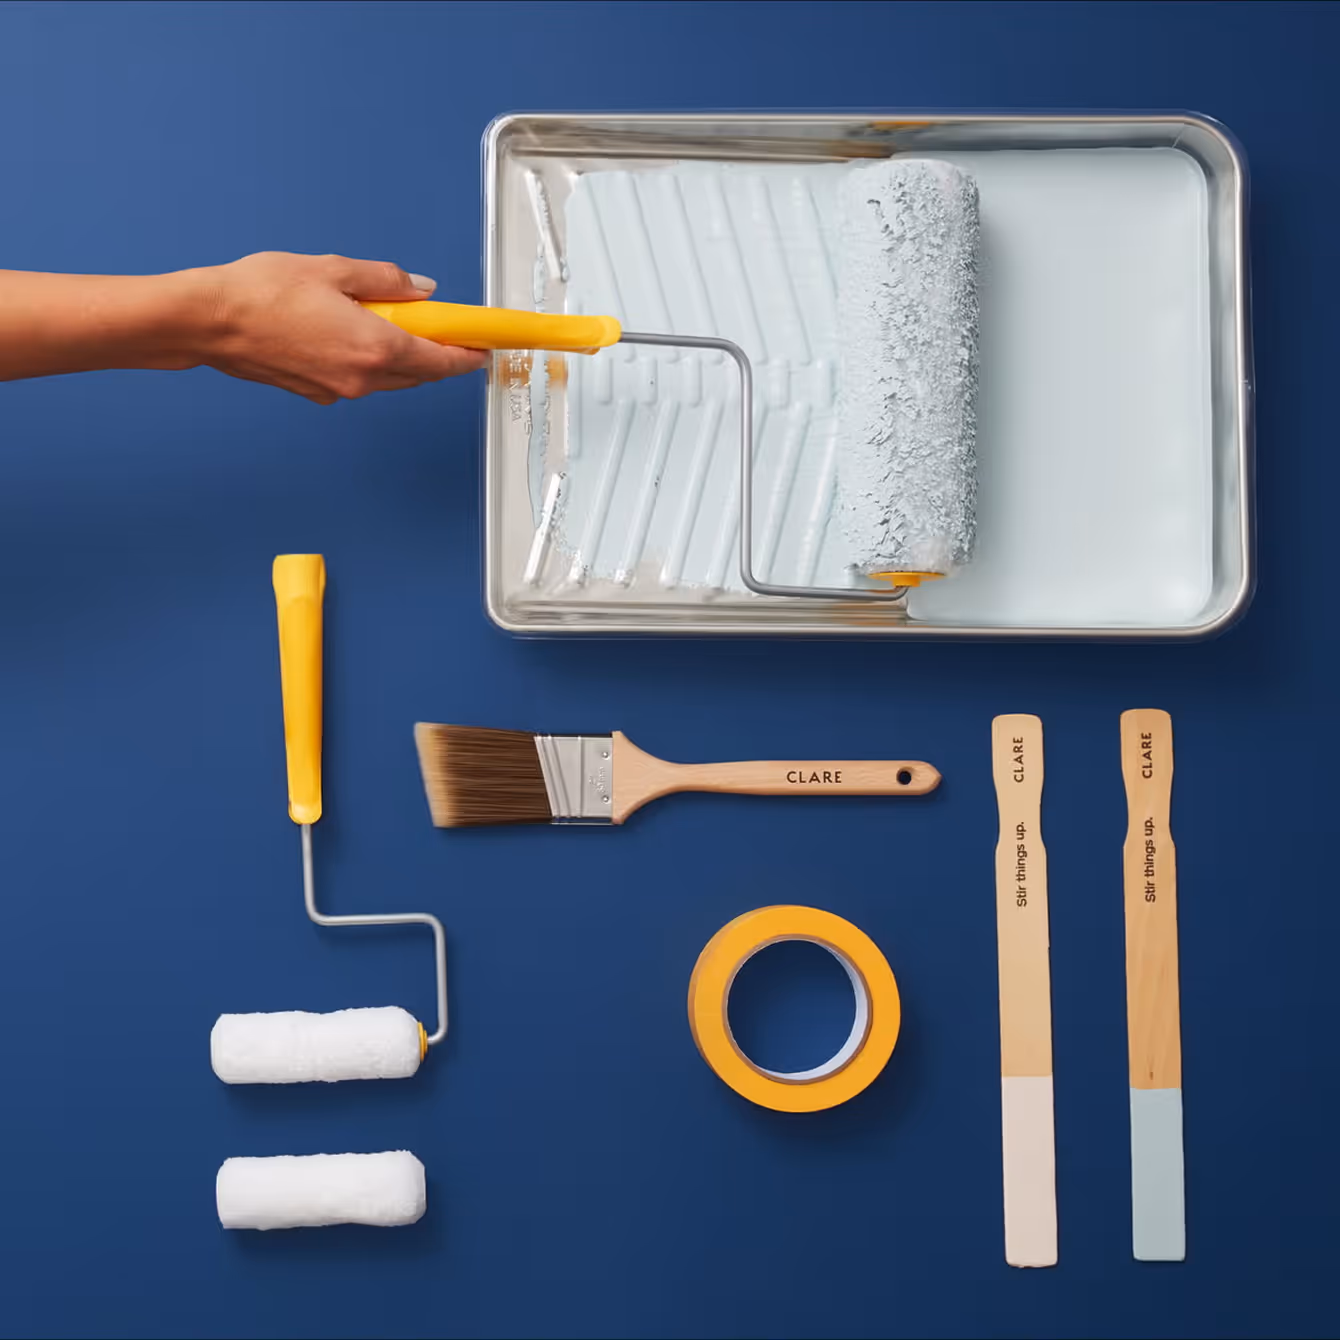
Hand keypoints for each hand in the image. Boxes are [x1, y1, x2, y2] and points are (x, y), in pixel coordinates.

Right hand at [195, 252, 487, 403]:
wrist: (208, 322)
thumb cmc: (261, 292)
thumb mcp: (333, 269)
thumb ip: (385, 281)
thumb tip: (422, 290)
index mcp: (376, 348)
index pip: (441, 359)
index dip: (467, 354)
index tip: (484, 348)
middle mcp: (363, 379)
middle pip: (419, 373)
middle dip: (436, 353)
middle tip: (442, 328)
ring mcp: (340, 391)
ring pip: (390, 378)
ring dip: (401, 356)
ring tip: (389, 322)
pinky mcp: (318, 393)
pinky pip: (359, 379)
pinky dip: (368, 361)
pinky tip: (351, 334)